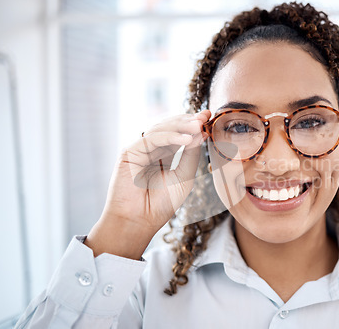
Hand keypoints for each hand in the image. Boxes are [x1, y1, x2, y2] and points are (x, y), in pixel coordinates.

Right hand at [84, 110, 210, 258]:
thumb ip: (190, 156)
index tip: (209, 118)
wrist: (138, 221)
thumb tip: (200, 133)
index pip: (179, 134)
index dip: (193, 126)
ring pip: (161, 129)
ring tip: (199, 125)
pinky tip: (186, 139)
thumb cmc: (160, 204)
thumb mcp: (183, 177)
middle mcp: (151, 149)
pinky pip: (152, 139)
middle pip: (170, 128)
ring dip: (181, 126)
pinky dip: (170, 137)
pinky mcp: (130, 151)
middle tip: (205, 116)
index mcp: (163, 155)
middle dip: (188, 121)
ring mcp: (139, 149)